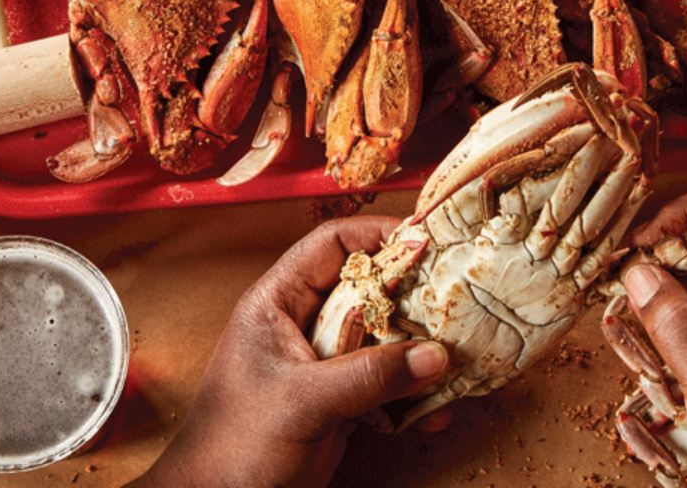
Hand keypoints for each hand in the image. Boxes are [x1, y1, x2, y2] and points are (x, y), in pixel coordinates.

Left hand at [125, 216, 449, 487]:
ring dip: (417, 351)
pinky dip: (410, 395)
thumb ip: (368, 377)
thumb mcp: (301, 403)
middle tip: (453, 299)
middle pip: (366, 290)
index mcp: (277, 302)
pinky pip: (382, 385)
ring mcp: (320, 365)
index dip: (378, 236)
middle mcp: (300, 325)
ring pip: (381, 338)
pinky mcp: (335, 403)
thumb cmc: (232, 449)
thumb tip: (433, 355)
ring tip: (454, 359)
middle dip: (411, 296)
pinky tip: (434, 410)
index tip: (425, 242)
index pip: (332, 245)